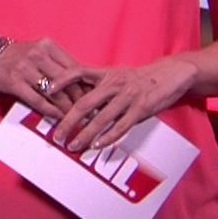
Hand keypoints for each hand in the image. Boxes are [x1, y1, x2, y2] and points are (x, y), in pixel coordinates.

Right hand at [0, 37, 88, 119]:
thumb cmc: (18, 56)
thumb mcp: (39, 52)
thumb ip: (59, 64)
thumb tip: (84, 84)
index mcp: (48, 46)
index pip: (74, 67)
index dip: (87, 84)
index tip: (96, 98)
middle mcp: (37, 55)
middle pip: (67, 81)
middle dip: (81, 99)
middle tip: (90, 112)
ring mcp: (25, 69)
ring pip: (54, 92)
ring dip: (67, 108)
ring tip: (76, 118)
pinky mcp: (15, 83)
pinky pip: (38, 100)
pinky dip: (50, 111)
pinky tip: (58, 117)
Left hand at [49, 57, 200, 152]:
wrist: (170, 73)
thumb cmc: (138, 77)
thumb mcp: (116, 74)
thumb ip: (97, 86)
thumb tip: (75, 102)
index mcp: (105, 73)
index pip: (78, 72)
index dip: (62, 80)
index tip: (47, 91)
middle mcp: (114, 84)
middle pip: (85, 103)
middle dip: (68, 121)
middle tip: (57, 135)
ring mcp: (127, 96)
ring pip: (101, 118)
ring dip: (85, 135)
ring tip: (74, 146)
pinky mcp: (141, 108)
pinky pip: (121, 126)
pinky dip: (108, 137)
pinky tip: (97, 145)